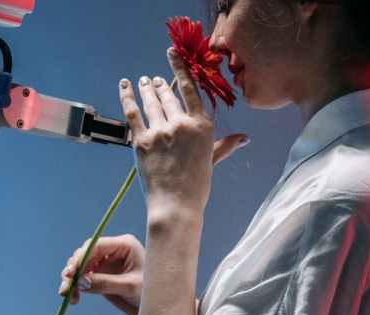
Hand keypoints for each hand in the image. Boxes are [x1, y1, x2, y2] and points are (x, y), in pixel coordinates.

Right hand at [58, 234, 146, 314]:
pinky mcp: (102, 274)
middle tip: (65, 286)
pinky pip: (83, 277)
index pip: (96, 245)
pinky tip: (74, 298)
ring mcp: (106, 262)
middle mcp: (113, 250)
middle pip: (85, 254)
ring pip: (81, 266)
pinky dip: (76, 286)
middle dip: (73, 270)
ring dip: (71, 279)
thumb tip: (80, 281)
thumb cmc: (152, 292)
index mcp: (124, 245)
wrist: (158, 306)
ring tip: (67, 295)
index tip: (71, 272)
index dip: (80, 257)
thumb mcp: (130, 287)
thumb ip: (106, 283)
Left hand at [119, 47, 247, 217]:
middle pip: (168, 94)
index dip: (180, 69)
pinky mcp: (142, 140)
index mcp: (202, 126)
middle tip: (156, 79)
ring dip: (146, 88)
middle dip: (161, 84)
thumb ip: (226, 144)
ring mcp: (161, 131)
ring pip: (151, 100)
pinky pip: (132, 112)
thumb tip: (244, 138)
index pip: (190, 89)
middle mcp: (182, 124)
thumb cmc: (197, 184)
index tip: (173, 55)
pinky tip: (125, 85)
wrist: (176, 204)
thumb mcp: (213, 160)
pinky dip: (127, 96)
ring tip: (145, 82)